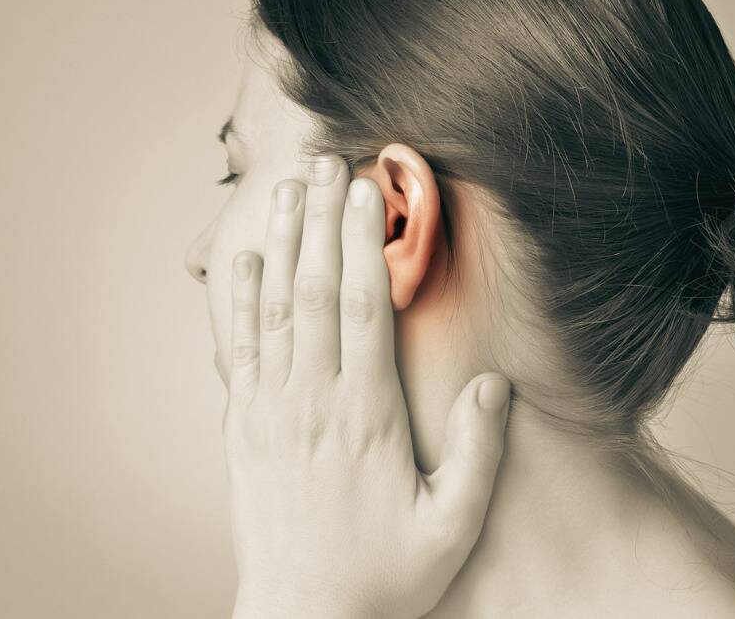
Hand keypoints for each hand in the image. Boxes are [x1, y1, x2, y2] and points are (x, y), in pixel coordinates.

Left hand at [224, 154, 512, 618]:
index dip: (364, 243)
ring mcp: (271, 410)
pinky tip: (246, 259)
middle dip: (322, 219)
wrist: (301, 615)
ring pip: (276, 308)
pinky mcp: (244, 426)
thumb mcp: (449, 527)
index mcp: (365, 415)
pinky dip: (241, 300)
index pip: (363, 309)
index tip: (368, 190)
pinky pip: (240, 349)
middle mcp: (312, 400)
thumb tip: (494, 385)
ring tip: (290, 187)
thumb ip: (476, 454)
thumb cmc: (382, 575)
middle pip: (315, 290)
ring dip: (284, 242)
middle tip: (327, 160)